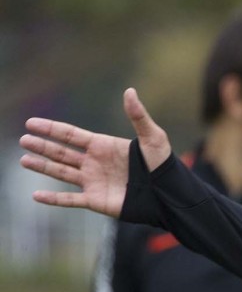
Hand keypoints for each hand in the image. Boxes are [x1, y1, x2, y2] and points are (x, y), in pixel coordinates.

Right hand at [19, 88, 170, 216]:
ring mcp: (93, 181)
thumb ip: (138, 116)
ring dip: (42, 167)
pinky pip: (70, 200)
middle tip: (23, 140)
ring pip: (61, 173)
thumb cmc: (163, 164)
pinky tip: (37, 195)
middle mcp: (95, 162)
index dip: (52, 129)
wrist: (168, 193)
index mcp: (104, 145)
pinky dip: (53, 199)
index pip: (71, 135)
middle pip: (62, 152)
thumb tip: (129, 91)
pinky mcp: (96, 200)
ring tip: (24, 160)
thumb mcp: (153, 137)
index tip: (31, 123)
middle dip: (43, 146)